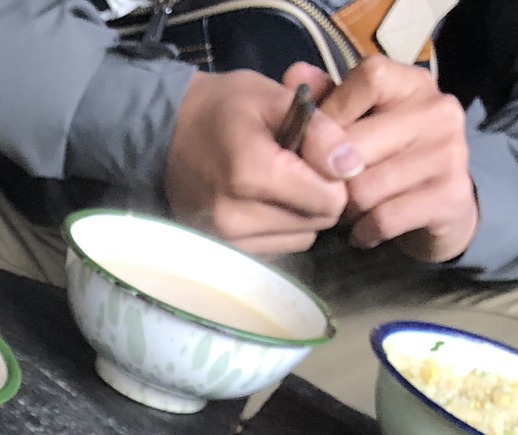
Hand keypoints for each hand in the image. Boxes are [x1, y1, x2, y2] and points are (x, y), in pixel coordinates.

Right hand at [165, 69, 348, 253]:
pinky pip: (277, 249)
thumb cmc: (223, 108)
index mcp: (250, 175)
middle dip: (320, 194)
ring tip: (281, 185)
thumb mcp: (275, 98)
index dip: (336, 175)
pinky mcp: (222, 252)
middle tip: (301, 167)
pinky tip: (265, 203)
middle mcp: (235, 218)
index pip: (327, 200)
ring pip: (300, 240)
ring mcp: (225, 241)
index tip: (321, 155)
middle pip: (316, 223)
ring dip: (301, 214)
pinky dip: (280, 228)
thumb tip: (351, 166)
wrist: (166, 135)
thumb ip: (319, 129)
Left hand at [285, 58, 478, 261]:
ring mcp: (449, 151)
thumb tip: (293, 74)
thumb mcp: (359, 124)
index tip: (320, 144)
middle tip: (328, 193)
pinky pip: (383, 219)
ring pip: (363, 189)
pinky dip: (364, 233)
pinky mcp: (450, 195)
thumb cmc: (389, 163)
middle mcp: (438, 109)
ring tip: (348, 213)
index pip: (369, 76)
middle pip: (354, 145)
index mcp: (414, 84)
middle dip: (329, 178)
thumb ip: (326, 99)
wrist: (444, 210)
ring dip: (345, 211)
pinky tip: (365, 232)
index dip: (331, 114)